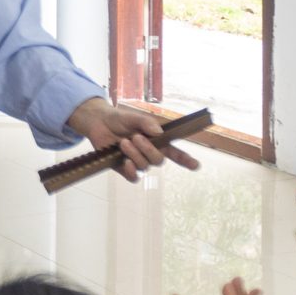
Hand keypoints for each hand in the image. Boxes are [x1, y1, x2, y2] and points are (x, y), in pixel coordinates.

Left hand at [64, 97, 200, 180]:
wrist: (99, 122)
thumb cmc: (120, 119)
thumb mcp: (134, 117)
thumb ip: (146, 123)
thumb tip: (159, 132)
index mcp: (157, 142)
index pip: (175, 153)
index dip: (186, 160)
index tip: (196, 165)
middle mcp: (149, 154)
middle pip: (158, 161)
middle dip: (148, 150)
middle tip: (136, 137)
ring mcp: (137, 162)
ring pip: (144, 166)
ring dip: (135, 154)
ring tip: (124, 142)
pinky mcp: (123, 168)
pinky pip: (133, 177)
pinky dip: (131, 171)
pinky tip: (125, 161)